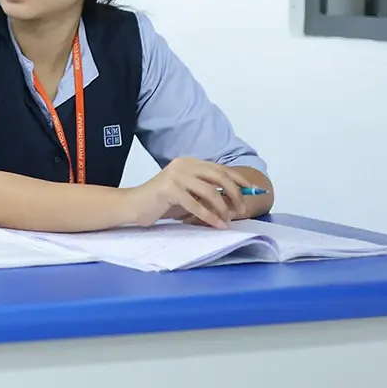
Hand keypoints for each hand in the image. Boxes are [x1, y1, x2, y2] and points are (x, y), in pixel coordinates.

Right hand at [126, 158, 254, 228]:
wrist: (133, 206)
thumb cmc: (161, 202)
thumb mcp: (187, 193)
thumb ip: (206, 191)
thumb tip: (235, 199)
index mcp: (189, 162)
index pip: (220, 168)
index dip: (239, 180)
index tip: (253, 191)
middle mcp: (183, 165)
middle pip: (219, 177)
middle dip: (235, 194)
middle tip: (242, 210)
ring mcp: (175, 175)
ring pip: (210, 191)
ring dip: (223, 208)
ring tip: (227, 220)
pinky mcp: (168, 189)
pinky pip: (196, 204)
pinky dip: (209, 216)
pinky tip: (216, 225)